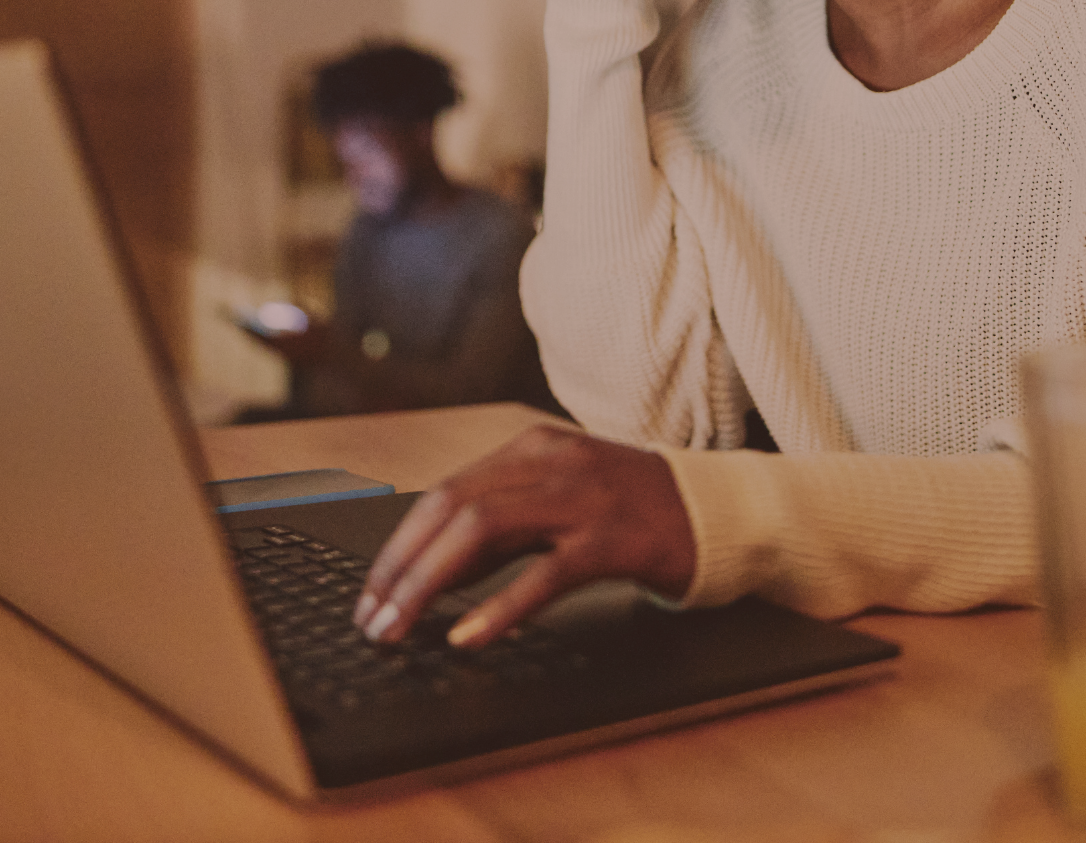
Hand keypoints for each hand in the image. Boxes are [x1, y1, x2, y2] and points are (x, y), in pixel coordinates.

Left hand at [353, 424, 694, 648]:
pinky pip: (546, 574)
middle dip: (401, 568)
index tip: (371, 592)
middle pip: (452, 508)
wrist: (715, 510)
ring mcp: (583, 498)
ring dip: (430, 585)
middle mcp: (551, 463)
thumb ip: (502, 527)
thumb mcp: (558, 502)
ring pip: (484, 531)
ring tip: (402, 628)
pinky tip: (470, 636)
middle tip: (372, 619)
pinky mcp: (614, 539)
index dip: (399, 546)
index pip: (444, 493)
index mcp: (532, 449)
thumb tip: (429, 573)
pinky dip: (500, 607)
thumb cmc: (630, 511)